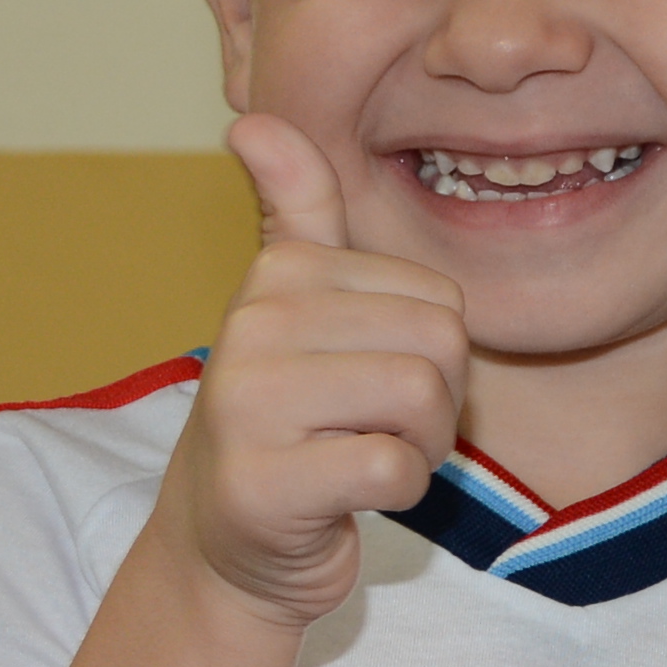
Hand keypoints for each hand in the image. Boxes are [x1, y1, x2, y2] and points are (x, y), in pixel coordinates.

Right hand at [161, 115, 468, 625]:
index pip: (440, 301)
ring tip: (358, 458)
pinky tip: (342, 496)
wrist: (225, 545)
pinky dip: (393, 495)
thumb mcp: (293, 309)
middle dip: (434, 407)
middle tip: (372, 432)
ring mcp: (250, 403)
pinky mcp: (263, 482)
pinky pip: (394, 470)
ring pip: (423, 402)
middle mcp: (255, 322)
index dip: (432, 359)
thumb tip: (252, 120)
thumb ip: (294, 213)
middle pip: (440, 347)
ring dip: (417, 450)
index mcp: (279, 273)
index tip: (369, 387)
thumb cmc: (285, 423)